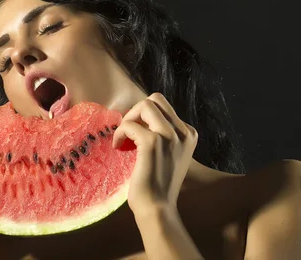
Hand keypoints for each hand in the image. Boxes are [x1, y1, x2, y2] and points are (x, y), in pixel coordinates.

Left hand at [112, 93, 197, 216]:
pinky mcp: (152, 143)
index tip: (136, 136)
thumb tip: (140, 114)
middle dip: (136, 113)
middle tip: (129, 133)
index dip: (144, 118)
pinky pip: (129, 124)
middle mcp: (184, 132)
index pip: (163, 107)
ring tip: (124, 139)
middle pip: (155, 100)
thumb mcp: (167, 153)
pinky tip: (119, 147)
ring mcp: (169, 136)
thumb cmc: (157, 183)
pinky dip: (120, 133)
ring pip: (145, 105)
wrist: (157, 209)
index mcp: (189, 134)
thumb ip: (162, 134)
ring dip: (128, 120)